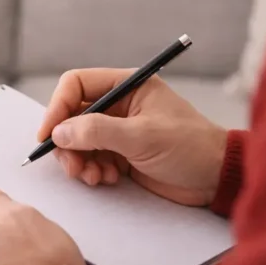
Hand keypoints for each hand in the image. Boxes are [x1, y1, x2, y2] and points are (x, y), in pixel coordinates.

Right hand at [40, 69, 228, 206]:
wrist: (216, 179)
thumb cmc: (190, 147)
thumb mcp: (142, 136)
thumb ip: (98, 131)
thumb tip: (59, 132)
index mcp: (127, 86)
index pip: (76, 85)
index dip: (57, 107)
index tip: (49, 134)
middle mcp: (119, 105)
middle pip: (72, 116)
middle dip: (67, 142)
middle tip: (71, 166)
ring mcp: (119, 130)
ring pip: (78, 140)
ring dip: (79, 160)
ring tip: (93, 177)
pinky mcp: (121, 154)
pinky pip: (91, 158)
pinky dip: (92, 170)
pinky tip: (108, 179)